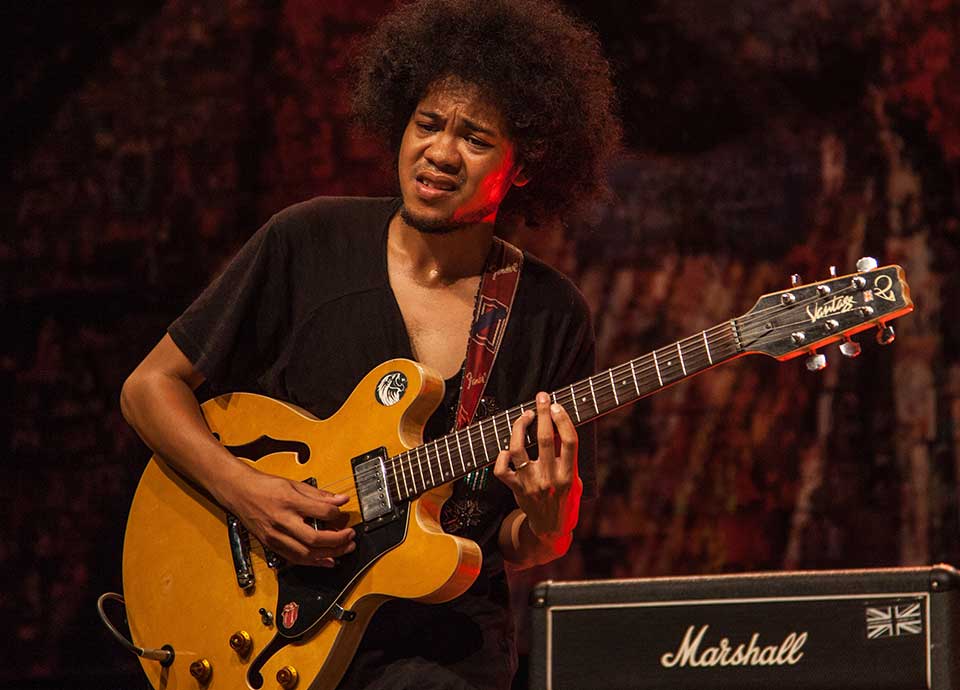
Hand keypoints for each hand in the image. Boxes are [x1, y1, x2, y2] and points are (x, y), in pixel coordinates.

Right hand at [217, 465, 355, 566]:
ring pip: (305, 554)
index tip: (342, 513)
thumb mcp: (294, 484)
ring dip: (329, 554)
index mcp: (288, 501)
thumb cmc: (264, 486)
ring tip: (344, 549)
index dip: (337, 513)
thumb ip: (319, 495)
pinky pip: (295, 558)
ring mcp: (275, 536)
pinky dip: (313, 561)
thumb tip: (341, 499)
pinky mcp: (271, 545)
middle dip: (337, 541)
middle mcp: (281, 521)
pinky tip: (327, 560)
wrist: (239, 492)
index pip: (321, 512)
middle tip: (350, 536)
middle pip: (314, 539)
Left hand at [493, 392, 581, 541]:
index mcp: (568, 475)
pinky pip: (502, 469)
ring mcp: (530, 484)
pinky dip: (501, 456)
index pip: (568, 441)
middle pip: (544, 439)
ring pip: (518, 449)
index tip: (557, 406)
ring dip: (520, 428)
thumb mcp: (574, 479)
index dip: (562, 420)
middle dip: (542, 413)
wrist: (550, 529)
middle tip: (542, 397)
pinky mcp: (516, 489)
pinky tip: (507, 448)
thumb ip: (567, 457)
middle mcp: (549, 479)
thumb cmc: (565, 499)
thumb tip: (557, 426)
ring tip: (525, 415)